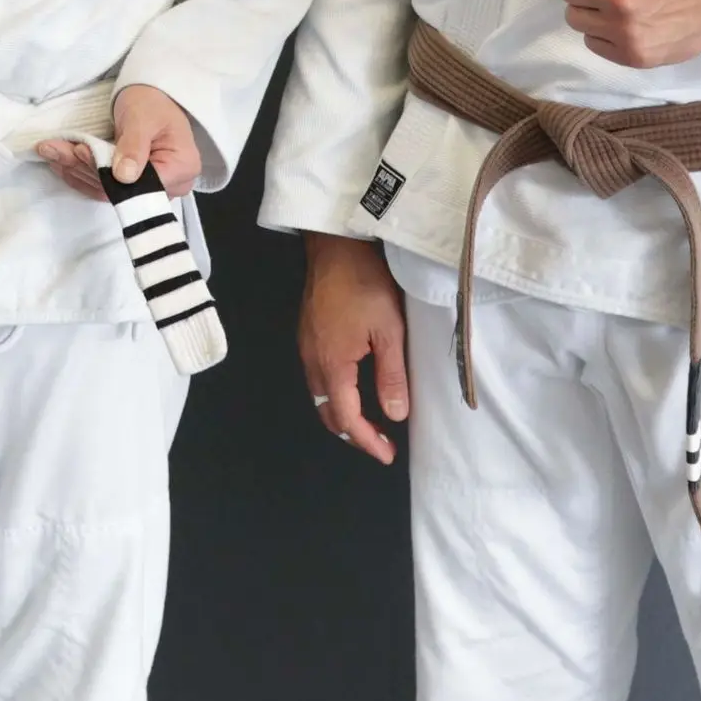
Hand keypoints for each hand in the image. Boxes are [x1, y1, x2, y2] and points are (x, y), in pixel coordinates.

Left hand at [38, 83, 202, 202]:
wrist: (151, 96)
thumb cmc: (151, 101)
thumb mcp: (142, 117)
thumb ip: (134, 145)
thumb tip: (123, 176)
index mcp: (181, 168)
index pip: (139, 184)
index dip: (105, 172)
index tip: (78, 151)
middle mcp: (170, 186)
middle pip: (120, 189)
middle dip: (82, 167)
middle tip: (53, 149)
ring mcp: (150, 189)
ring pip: (107, 190)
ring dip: (75, 170)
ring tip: (50, 151)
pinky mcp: (133, 185)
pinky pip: (104, 188)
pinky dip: (80, 174)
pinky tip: (59, 161)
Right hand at [298, 232, 408, 464]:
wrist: (334, 245)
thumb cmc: (365, 285)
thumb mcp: (389, 331)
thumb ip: (391, 375)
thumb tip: (395, 415)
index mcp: (332, 364)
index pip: (346, 417)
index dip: (366, 440)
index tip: (387, 454)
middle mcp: (312, 360)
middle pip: (326, 410)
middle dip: (351, 431)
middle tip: (379, 440)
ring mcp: (305, 344)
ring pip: (319, 393)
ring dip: (341, 412)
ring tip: (368, 417)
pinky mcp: (307, 330)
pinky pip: (316, 374)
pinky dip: (334, 391)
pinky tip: (352, 384)